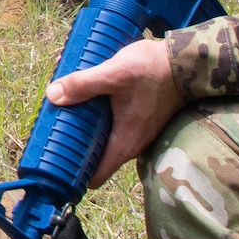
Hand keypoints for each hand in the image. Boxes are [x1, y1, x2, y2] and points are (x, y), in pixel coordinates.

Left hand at [43, 38, 184, 185]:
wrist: (186, 63)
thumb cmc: (153, 70)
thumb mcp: (114, 74)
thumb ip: (83, 85)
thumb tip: (52, 95)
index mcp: (125, 143)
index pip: (95, 175)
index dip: (73, 171)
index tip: (53, 158)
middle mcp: (132, 144)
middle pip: (94, 155)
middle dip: (73, 140)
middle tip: (53, 122)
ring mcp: (137, 133)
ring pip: (103, 137)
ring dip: (85, 124)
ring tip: (66, 103)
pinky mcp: (139, 120)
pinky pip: (112, 124)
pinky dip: (98, 115)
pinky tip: (87, 93)